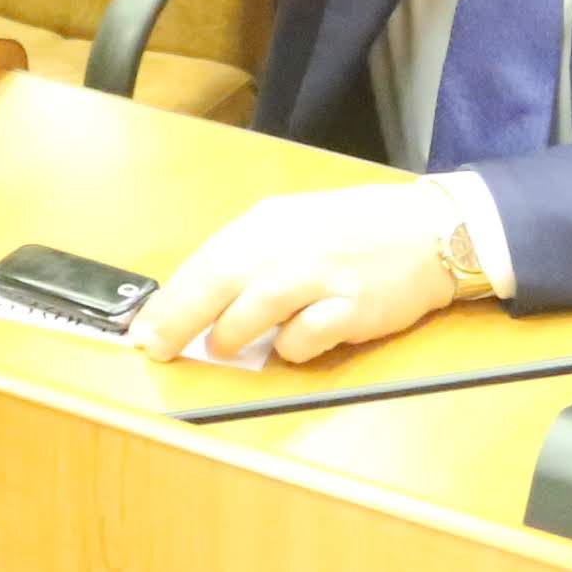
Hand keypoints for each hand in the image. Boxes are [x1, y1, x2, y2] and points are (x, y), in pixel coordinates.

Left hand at [131, 183, 468, 367]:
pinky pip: (306, 336)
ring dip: (230, 334)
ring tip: (224, 346)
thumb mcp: (294, 228)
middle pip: (218, 282)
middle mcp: (289, 245)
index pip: (205, 261)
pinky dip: (291, 347)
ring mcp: (322, 275)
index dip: (169, 299)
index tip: (143, 329)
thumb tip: (198, 303)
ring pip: (255, 309)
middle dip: (179, 320)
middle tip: (156, 348)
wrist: (428, 230)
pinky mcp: (353, 306)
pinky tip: (292, 345)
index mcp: (268, 223)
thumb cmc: (353, 233)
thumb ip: (250, 260)